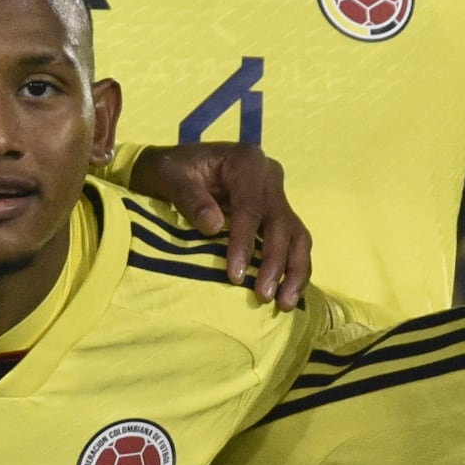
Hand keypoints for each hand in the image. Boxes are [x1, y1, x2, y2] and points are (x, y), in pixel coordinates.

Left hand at [125, 141, 310, 306]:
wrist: (175, 167)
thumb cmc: (169, 171)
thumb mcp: (168, 176)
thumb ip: (189, 197)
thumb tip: (214, 225)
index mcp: (245, 161)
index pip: (251, 207)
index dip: (245, 242)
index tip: (235, 276)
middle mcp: (269, 176)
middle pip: (280, 223)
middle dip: (274, 262)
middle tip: (263, 296)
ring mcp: (277, 195)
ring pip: (296, 234)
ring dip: (294, 270)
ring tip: (285, 303)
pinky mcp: (277, 214)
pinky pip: (294, 241)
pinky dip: (294, 268)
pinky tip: (289, 294)